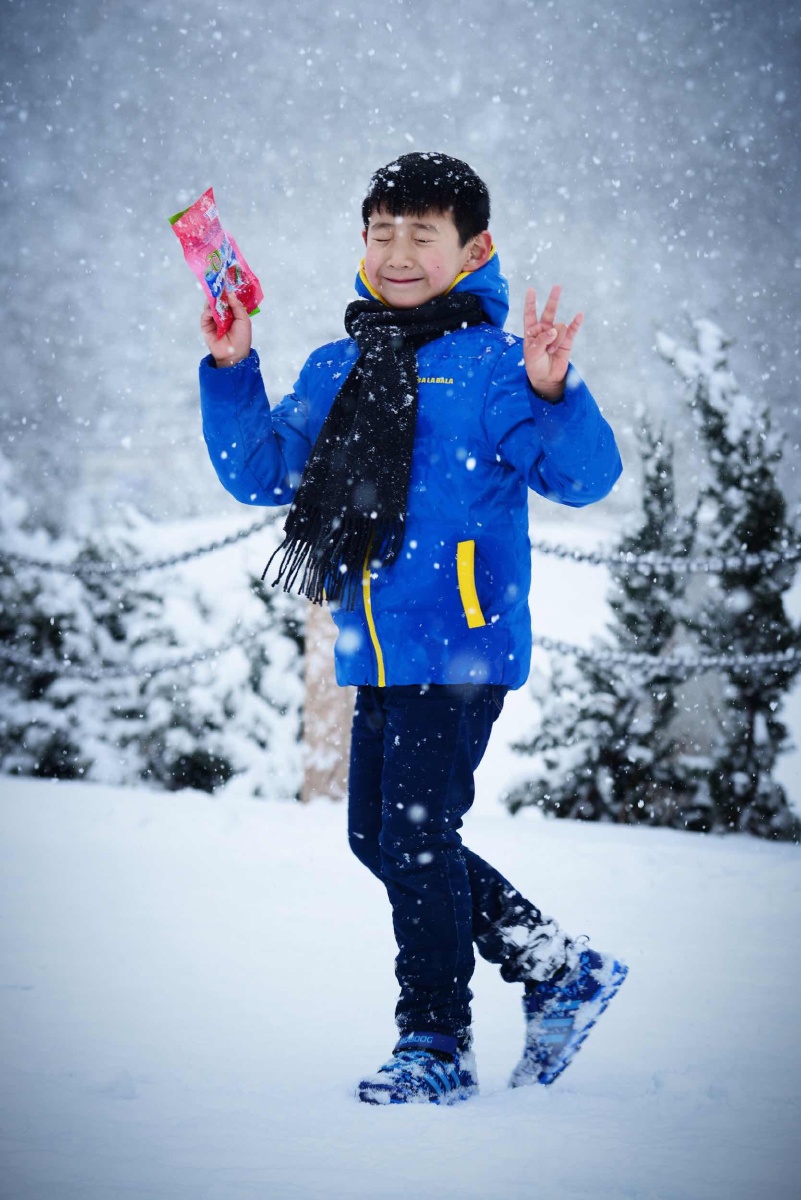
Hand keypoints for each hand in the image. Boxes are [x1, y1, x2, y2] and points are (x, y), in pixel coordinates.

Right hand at [201, 289, 251, 366]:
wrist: (234, 354)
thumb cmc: (242, 338)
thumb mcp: (244, 320)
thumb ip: (237, 306)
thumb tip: (230, 294)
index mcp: (232, 314)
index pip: (227, 300)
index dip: (226, 293)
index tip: (225, 285)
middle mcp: (222, 316)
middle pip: (217, 302)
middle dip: (217, 295)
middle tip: (217, 287)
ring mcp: (213, 321)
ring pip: (210, 307)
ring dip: (212, 302)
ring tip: (215, 299)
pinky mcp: (206, 327)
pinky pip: (205, 316)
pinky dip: (208, 311)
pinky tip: (212, 311)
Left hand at [523, 285, 582, 399]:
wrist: (547, 378)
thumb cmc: (535, 365)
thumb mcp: (532, 353)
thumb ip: (542, 340)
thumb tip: (554, 329)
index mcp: (532, 332)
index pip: (530, 314)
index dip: (531, 303)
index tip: (531, 290)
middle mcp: (544, 330)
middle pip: (549, 312)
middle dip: (553, 300)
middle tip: (557, 287)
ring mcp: (556, 334)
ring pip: (559, 329)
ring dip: (555, 341)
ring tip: (551, 352)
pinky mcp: (567, 341)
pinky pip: (572, 329)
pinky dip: (576, 323)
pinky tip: (579, 315)